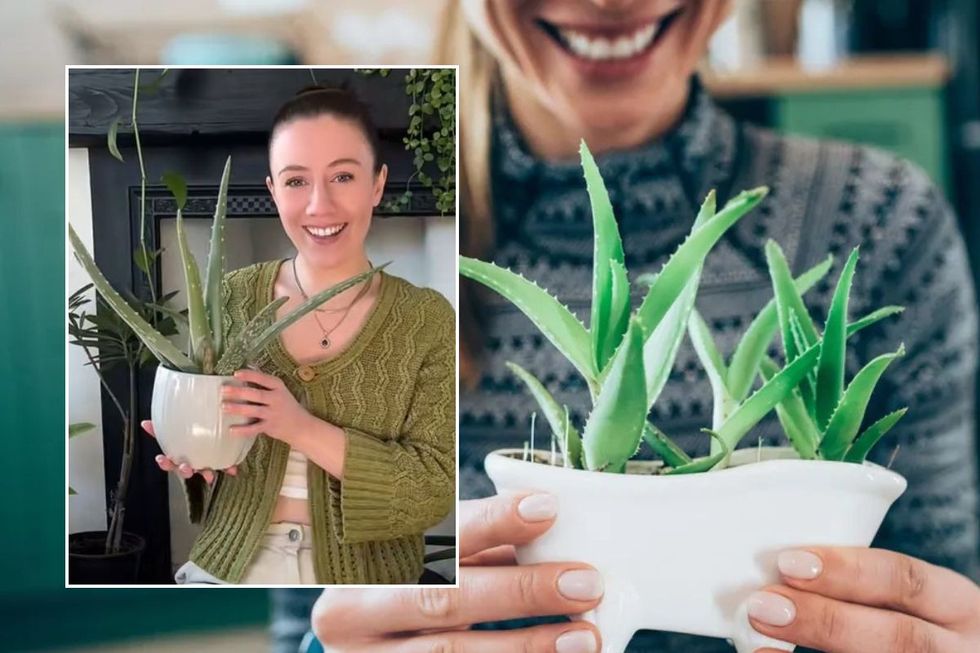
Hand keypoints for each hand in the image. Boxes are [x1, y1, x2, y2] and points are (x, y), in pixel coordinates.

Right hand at [140, 419, 237, 484]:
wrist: (214, 434)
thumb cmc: (190, 435)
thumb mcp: (174, 430)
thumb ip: (159, 428)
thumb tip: (144, 423)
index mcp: (180, 457)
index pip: (169, 463)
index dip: (165, 463)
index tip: (161, 458)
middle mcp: (192, 462)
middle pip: (185, 470)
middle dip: (185, 470)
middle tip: (187, 467)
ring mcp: (206, 464)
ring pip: (204, 472)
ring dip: (206, 473)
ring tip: (209, 474)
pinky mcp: (221, 462)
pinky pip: (225, 467)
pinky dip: (228, 468)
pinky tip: (233, 469)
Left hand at [220, 368, 314, 445]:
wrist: (302, 426)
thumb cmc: (287, 406)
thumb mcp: (280, 391)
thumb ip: (265, 382)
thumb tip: (249, 366)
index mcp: (279, 388)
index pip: (263, 379)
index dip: (250, 375)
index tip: (236, 374)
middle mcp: (277, 399)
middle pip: (256, 395)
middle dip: (239, 392)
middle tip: (224, 390)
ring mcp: (274, 414)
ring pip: (253, 411)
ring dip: (237, 409)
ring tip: (223, 407)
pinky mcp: (270, 427)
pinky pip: (254, 429)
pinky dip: (242, 430)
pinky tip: (231, 429)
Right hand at [311, 493, 603, 651]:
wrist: (337, 643)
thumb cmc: (394, 581)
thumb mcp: (418, 551)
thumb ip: (470, 540)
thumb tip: (549, 524)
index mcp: (359, 555)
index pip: (430, 531)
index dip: (492, 521)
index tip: (548, 509)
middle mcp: (350, 610)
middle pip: (445, 599)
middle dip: (521, 591)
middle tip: (586, 583)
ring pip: (452, 652)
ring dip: (525, 645)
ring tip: (583, 634)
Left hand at [749, 546, 979, 651]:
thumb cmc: (912, 626)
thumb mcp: (911, 601)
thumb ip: (863, 589)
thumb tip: (782, 571)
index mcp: (957, 606)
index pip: (907, 580)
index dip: (847, 571)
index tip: (788, 562)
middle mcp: (957, 651)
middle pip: (899, 637)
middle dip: (827, 619)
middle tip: (765, 603)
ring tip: (761, 636)